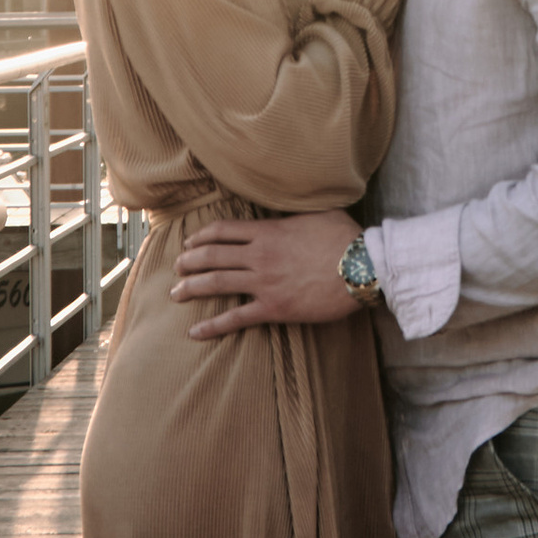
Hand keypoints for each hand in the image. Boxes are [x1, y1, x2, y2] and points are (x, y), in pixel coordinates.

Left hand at [174, 210, 366, 335]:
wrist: (362, 267)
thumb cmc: (346, 238)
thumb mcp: (319, 212)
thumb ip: (295, 212)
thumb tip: (290, 205)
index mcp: (268, 232)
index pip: (223, 231)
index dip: (201, 237)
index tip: (190, 243)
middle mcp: (259, 256)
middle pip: (212, 256)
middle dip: (189, 262)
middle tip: (177, 268)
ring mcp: (264, 283)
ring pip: (217, 284)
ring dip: (192, 288)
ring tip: (176, 294)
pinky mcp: (274, 308)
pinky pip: (236, 318)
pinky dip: (213, 326)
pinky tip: (196, 332)